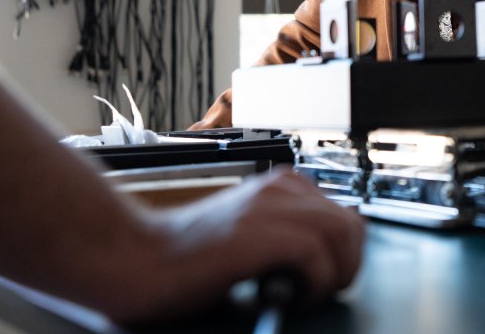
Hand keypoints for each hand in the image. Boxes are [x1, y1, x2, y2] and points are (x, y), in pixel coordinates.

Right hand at [115, 171, 364, 323]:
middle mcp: (279, 188)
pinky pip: (318, 256)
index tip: (322, 281)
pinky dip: (312, 284)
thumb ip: (286, 235)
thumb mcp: (250, 236)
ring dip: (332, 276)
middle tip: (316, 293)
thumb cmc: (184, 258)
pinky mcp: (259, 233)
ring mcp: (269, 207)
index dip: (342, 255)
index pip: (345, 217)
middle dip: (345, 267)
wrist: (133, 259)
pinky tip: (283, 298)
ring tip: (301, 296)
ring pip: (342, 236)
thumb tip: (331, 259)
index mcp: (280, 186)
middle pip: (352, 226)